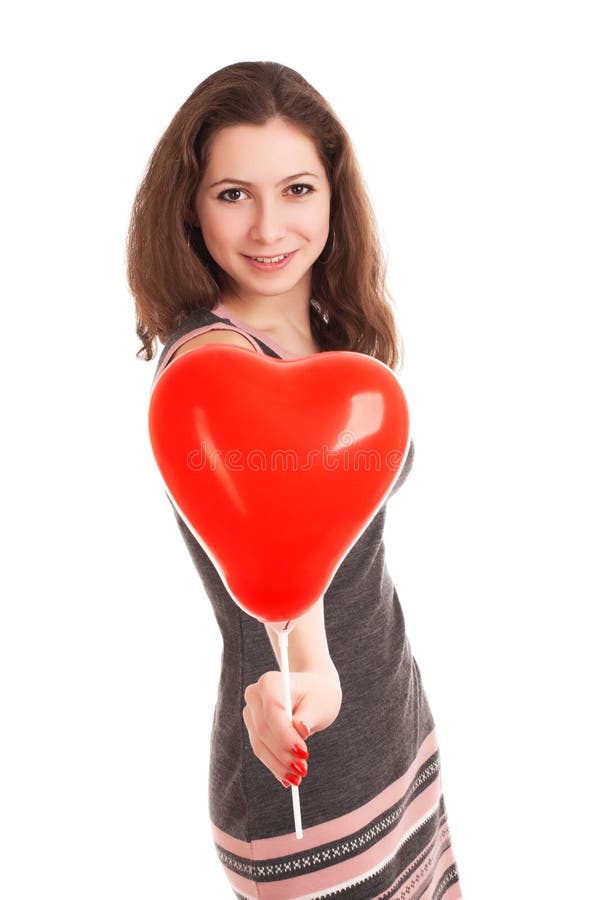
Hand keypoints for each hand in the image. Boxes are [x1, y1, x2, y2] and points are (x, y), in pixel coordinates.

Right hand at [242, 667, 341, 786]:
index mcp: (270, 683)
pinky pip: (261, 748)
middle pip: (264, 731)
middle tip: (303, 771)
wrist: (312, 690)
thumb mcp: (319, 704)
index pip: (273, 713)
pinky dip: (274, 763)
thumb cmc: (318, 694)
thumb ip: (308, 717)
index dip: (286, 736)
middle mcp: (255, 695)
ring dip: (277, 764)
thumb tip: (301, 730)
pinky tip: (286, 776)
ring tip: (297, 778)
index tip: (303, 754)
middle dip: (283, 754)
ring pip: (260, 744)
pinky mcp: (252, 726)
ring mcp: (251, 711)